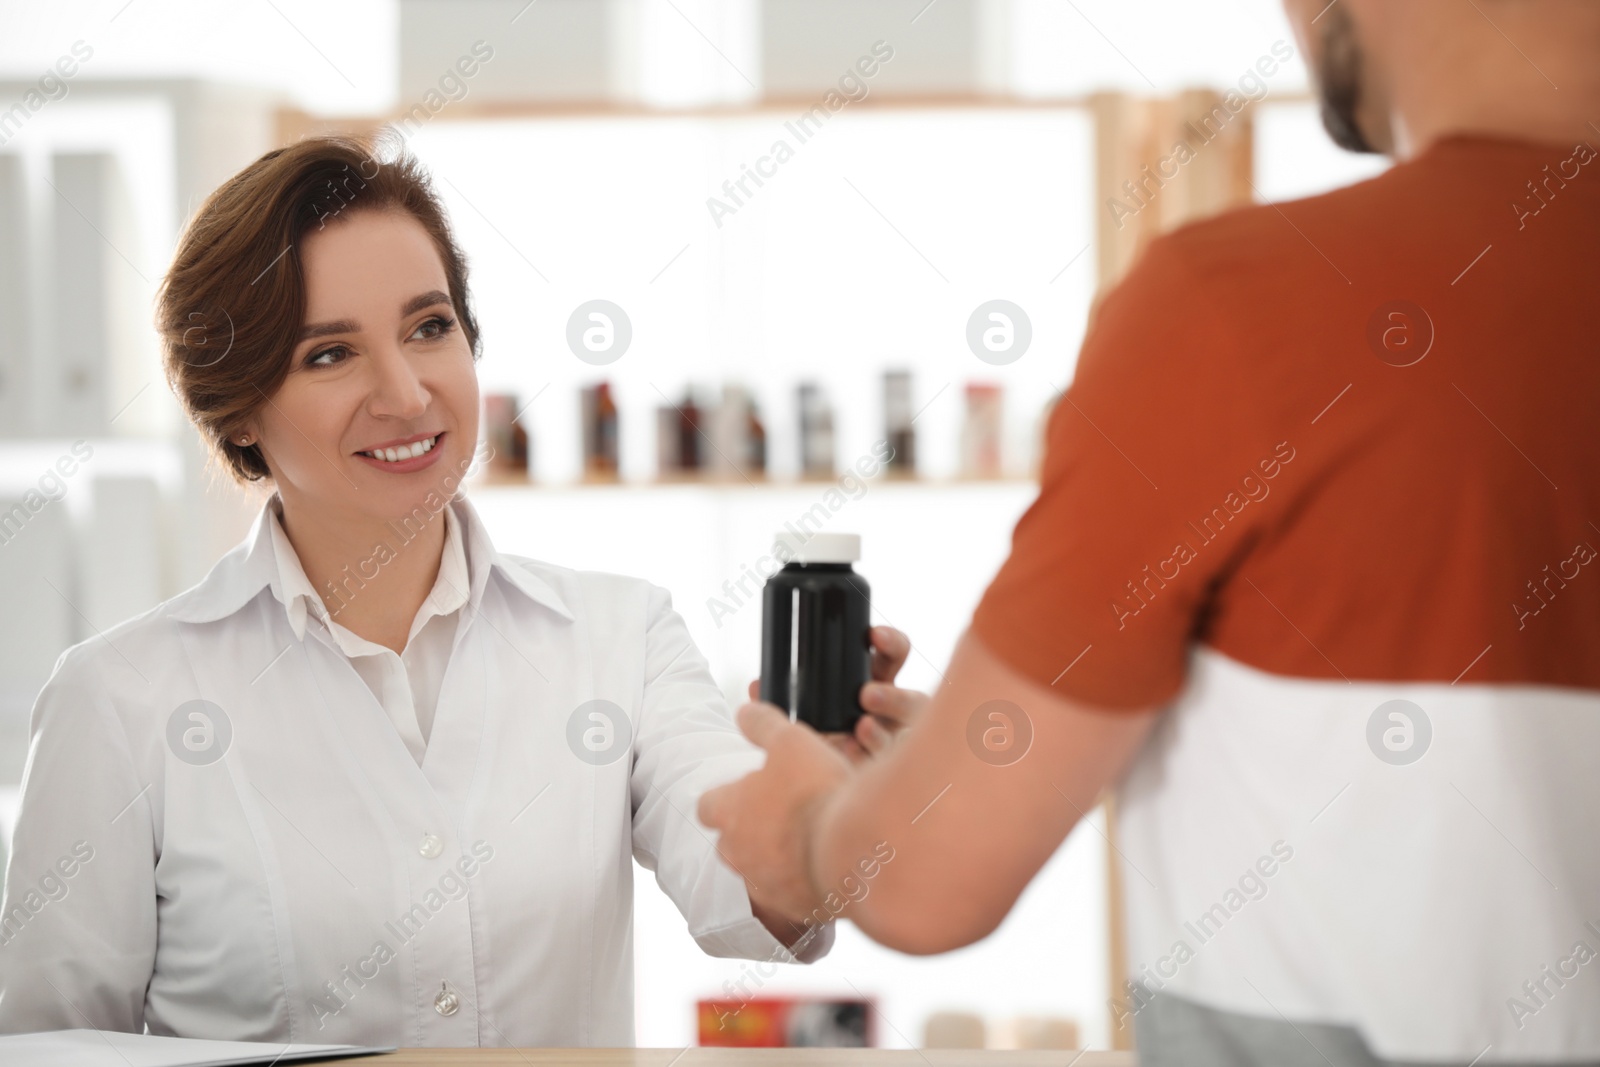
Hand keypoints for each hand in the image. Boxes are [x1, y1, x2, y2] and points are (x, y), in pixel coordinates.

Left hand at [698, 701, 850, 924]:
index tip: (748, 789)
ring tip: (807, 840)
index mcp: (731, 812)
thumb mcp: (791, 742)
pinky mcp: (794, 907)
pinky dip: (801, 881)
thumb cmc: (816, 794)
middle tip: (782, 816)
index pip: (708, 805)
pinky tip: (825, 863)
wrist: (853, 851)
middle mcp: (739, 853)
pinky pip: (790, 895)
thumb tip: (744, 712)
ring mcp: (765, 885)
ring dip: (775, 858)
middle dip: (749, 831)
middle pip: (730, 843)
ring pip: (758, 871)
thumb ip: (764, 726)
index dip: (726, 796)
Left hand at [746, 626, 929, 764]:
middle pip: (914, 700)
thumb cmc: (816, 737)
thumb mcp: (798, 712)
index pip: (894, 656)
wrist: (815, 787)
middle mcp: (892, 715)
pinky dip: (868, 761)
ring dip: (882, 735)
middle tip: (866, 694)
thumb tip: (757, 689)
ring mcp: (894, 746)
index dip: (890, 643)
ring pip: (906, 738)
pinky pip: (887, 769)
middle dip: (894, 696)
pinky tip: (850, 758)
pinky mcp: (885, 773)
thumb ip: (781, 702)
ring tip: (861, 729)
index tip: (874, 635)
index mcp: (875, 682)